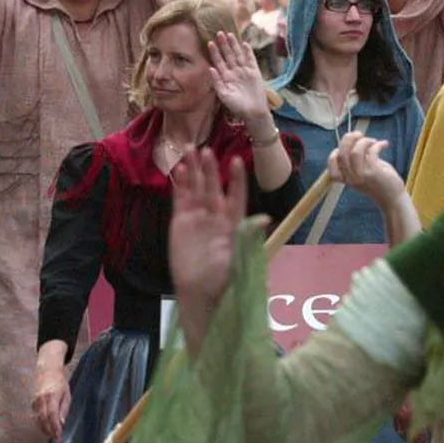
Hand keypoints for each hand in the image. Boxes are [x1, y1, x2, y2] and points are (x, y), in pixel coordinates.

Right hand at [32, 368, 70, 440]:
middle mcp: (41, 399)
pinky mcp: (32, 402)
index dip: (55, 427)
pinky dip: (40, 424)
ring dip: (44, 429)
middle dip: (50, 431)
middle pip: (44, 419)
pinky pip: (35, 416)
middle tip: (56, 440)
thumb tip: (62, 423)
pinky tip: (45, 428)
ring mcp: (35, 401)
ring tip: (52, 436)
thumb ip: (64, 408)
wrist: (47, 370)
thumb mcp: (67, 394)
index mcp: (52, 395)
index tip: (59, 436)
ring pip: (38, 419)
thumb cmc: (60, 382)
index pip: (52, 415)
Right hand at [169, 150, 247, 319]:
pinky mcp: (181, 221)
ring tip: (190, 149)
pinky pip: (181, 198)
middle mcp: (215, 214)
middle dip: (211, 168)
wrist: (199, 293)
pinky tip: (179, 169)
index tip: (236, 161)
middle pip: (213, 186)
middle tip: (206, 149)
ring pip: (196, 187)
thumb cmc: (222, 279)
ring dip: (194, 169)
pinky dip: (180, 183)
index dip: (236, 179)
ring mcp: (197, 216)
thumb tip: (264, 217)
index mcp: (232, 222)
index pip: (236, 195)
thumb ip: (248, 235)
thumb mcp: (239, 258)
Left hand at [208, 32, 270, 121]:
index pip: (219, 62)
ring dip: (234, 45)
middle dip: (224, 44)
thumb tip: (210, 68)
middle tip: (219, 32)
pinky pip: (251, 60)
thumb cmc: (236, 106)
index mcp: (225, 77)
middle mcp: (234, 72)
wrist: (253, 112)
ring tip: (230, 34)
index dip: (215, 52)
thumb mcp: (223, 95)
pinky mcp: (255, 72)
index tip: (210, 43)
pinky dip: (248, 52)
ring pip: (238, 55)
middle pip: (228, 55)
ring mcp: (245, 71)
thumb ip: (217, 82)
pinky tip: (245, 44)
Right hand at [328, 132, 404, 208]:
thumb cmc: (378, 182)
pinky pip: (372, 152)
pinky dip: (378, 144)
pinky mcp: (374, 173)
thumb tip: (354, 138)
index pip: (332, 164)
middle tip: (359, 134)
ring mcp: (362, 176)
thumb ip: (356, 159)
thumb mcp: (363, 171)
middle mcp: (351, 178)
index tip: (345, 147)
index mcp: (346, 178)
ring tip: (373, 140)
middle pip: (342, 153)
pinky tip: (384, 144)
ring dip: (364, 141)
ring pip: (355, 151)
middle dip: (349, 138)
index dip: (335, 152)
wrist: (393, 198)